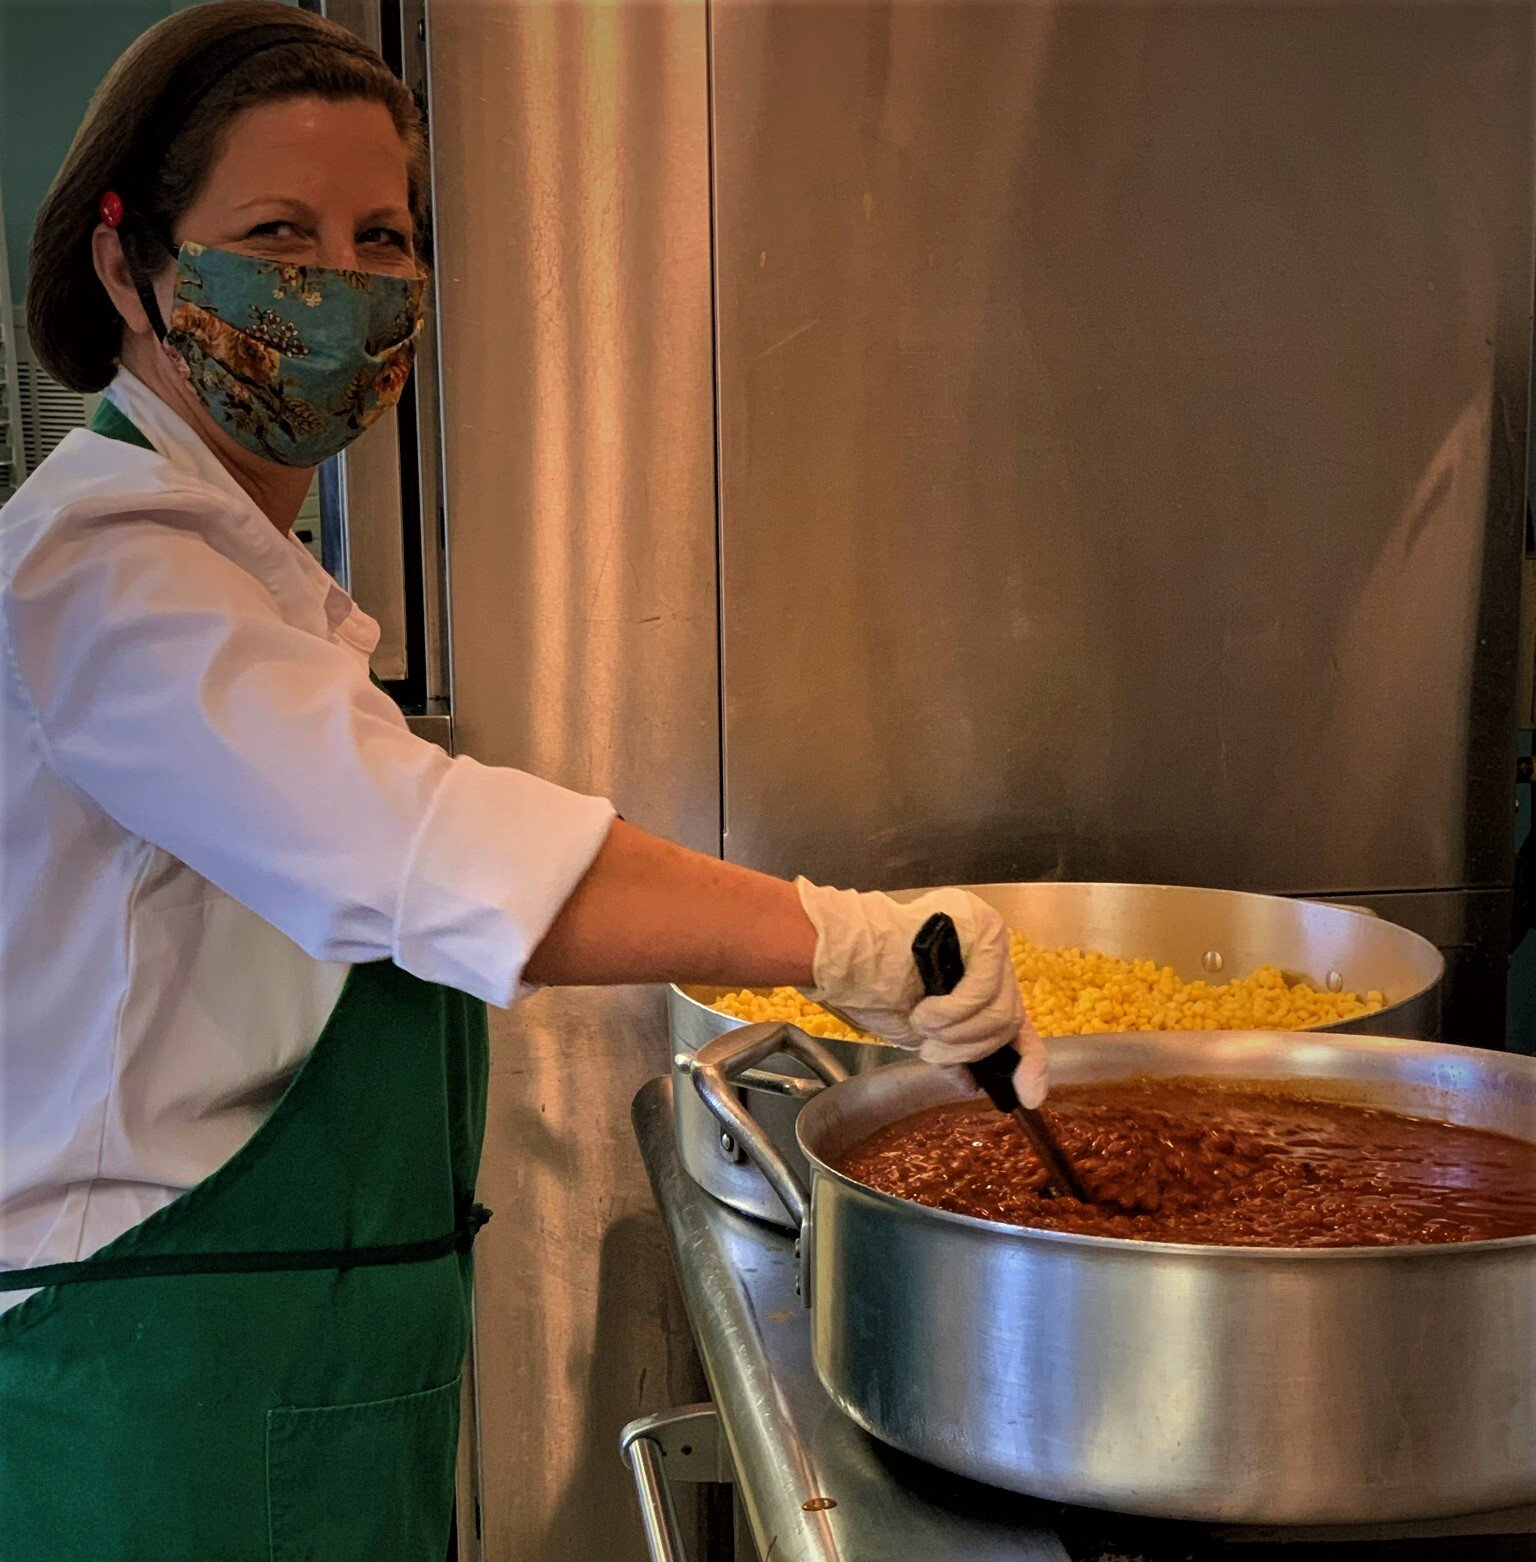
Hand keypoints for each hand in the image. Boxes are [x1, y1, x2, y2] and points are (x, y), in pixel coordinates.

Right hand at [795, 878, 1047, 1106]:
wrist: (846, 958)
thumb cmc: (874, 988)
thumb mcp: (922, 1032)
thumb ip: (953, 1051)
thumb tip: (972, 1084)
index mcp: (978, 977)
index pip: (1019, 1023)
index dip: (1029, 1064)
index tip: (1028, 1098)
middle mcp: (991, 955)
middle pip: (1008, 1020)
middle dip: (969, 1049)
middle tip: (931, 1051)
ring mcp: (989, 937)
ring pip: (1000, 1011)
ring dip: (957, 1034)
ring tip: (922, 1026)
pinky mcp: (981, 927)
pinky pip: (983, 989)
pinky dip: (953, 1012)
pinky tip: (925, 1012)